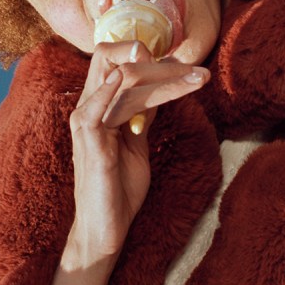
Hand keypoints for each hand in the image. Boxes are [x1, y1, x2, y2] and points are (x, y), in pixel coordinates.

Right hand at [62, 40, 208, 267]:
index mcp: (98, 104)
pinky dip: (109, 89)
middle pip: (114, 58)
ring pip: (122, 78)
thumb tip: (158, 89)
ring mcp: (86, 122)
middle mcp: (88, 106)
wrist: (106, 228)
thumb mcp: (136, 142)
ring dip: (163, 75)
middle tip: (198, 71)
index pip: (119, 61)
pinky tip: (125, 77)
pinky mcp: (89, 142)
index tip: (188, 66)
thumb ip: (141, 114)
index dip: (152, 56)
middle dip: (160, 60)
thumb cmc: (119, 187)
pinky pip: (95, 107)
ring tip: (197, 79)